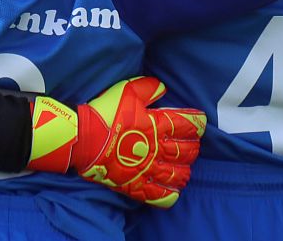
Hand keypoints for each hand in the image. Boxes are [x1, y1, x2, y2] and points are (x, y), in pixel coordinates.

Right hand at [26, 76, 204, 207]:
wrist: (83, 138)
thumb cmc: (105, 113)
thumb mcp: (126, 90)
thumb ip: (148, 88)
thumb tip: (163, 87)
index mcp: (157, 125)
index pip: (188, 126)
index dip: (197, 123)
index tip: (199, 121)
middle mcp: (157, 149)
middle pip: (187, 152)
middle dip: (193, 148)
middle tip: (192, 145)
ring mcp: (147, 169)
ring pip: (177, 175)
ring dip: (184, 171)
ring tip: (184, 169)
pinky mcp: (136, 184)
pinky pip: (159, 195)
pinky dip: (170, 195)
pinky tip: (173, 191)